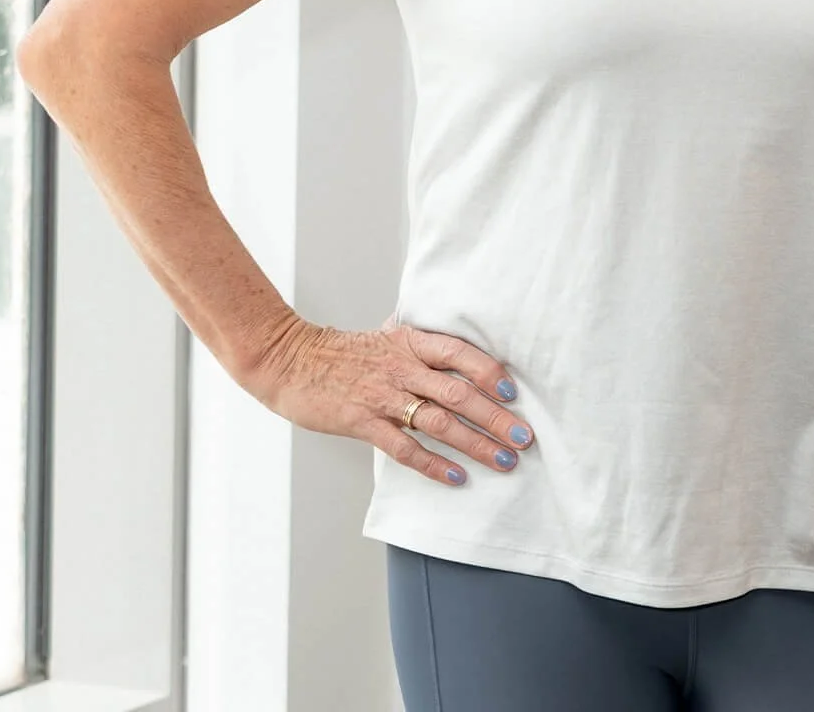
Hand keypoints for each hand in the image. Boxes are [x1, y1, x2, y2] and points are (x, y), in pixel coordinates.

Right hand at [245, 312, 537, 486]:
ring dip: (475, 443)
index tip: (514, 393)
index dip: (490, 372)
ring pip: (439, 422)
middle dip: (496, 417)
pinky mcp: (363, 422)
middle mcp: (402, 367)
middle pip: (459, 393)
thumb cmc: (340, 351)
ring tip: (503, 460)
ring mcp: (383, 396)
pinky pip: (405, 448)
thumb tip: (451, 343)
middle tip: (524, 437)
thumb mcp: (384, 336)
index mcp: (410, 342)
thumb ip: (417, 342)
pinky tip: (456, 477)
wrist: (289, 360)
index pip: (460, 353)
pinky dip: (433, 464)